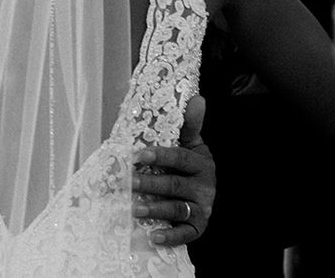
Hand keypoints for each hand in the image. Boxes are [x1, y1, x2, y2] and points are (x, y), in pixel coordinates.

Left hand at [132, 95, 215, 245]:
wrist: (206, 198)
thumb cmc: (192, 168)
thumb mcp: (193, 145)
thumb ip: (191, 125)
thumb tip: (197, 98)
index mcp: (202, 163)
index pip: (180, 158)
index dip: (160, 156)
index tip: (138, 155)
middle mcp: (205, 186)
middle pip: (175, 184)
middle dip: (150, 183)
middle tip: (127, 182)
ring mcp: (202, 208)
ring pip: (177, 209)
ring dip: (155, 208)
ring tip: (133, 208)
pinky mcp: (197, 228)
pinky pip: (184, 234)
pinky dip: (169, 236)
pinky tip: (152, 236)